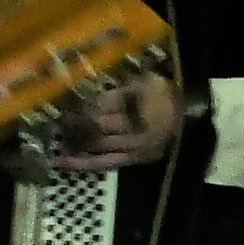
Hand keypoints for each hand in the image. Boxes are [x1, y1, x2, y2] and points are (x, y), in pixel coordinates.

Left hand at [46, 68, 184, 173]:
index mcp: (136, 103)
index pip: (100, 104)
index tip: (61, 104)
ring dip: (74, 144)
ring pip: (96, 146)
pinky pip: (105, 163)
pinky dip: (84, 164)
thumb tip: (89, 86)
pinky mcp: (134, 160)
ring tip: (51, 143)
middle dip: (72, 124)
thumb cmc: (167, 93)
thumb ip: (120, 85)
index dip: (79, 105)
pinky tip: (66, 164)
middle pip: (96, 125)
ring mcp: (133, 147)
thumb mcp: (146, 80)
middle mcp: (132, 127)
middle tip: (52, 122)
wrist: (192, 118)